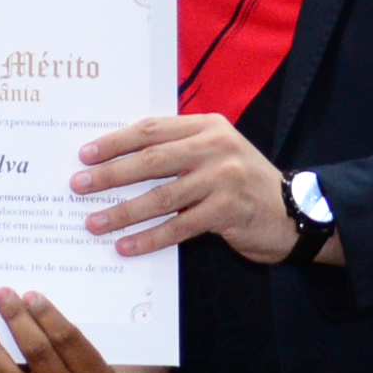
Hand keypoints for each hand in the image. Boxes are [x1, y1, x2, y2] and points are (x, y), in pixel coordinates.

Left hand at [75, 113, 295, 263]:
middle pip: (151, 160)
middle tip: (78, 186)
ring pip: (161, 196)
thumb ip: (177, 151)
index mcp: (207, 126)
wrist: (294, 212)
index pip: (152, 129)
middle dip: (110, 174)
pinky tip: (127, 246)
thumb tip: (115, 162)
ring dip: (123, 211)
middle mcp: (216, 147)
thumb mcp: (215, 154)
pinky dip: (150, 238)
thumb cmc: (241, 183)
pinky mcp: (228, 211)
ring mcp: (224, 179)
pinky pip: (179, 227)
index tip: (84, 154)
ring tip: (94, 222)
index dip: (115, 142)